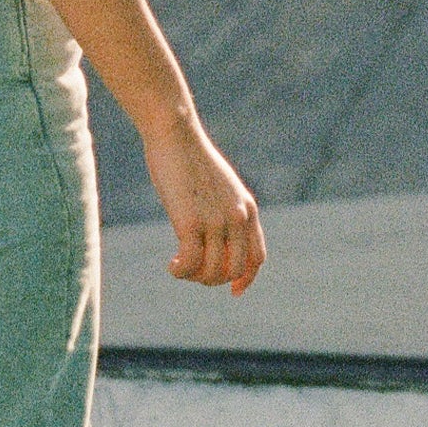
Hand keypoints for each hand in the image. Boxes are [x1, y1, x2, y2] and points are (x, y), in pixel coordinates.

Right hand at [142, 109, 265, 294]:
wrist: (175, 135)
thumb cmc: (190, 158)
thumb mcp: (218, 186)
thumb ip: (223, 209)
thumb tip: (214, 237)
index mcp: (247, 209)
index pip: (257, 257)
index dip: (246, 279)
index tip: (232, 291)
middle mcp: (237, 218)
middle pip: (234, 269)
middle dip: (213, 279)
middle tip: (193, 273)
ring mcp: (216, 221)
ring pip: (212, 271)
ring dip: (195, 277)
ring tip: (179, 268)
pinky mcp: (191, 223)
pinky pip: (190, 263)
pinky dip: (180, 272)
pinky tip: (171, 266)